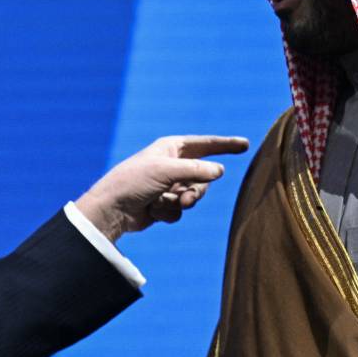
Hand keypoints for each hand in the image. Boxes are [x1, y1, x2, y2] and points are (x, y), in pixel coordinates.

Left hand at [75, 135, 248, 242]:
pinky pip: (180, 210)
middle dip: (196, 191)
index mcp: (170, 148)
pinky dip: (169, 212)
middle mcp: (171, 165)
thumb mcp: (166, 170)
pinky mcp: (164, 204)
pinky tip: (152, 211)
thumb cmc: (134, 182)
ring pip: (193, 196)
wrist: (112, 209)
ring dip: (181, 203)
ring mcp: (168, 185)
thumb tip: (220, 171)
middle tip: (185, 198)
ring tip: (163, 203)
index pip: (204, 144)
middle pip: (203, 178)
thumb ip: (196, 170)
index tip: (245, 144)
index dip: (225, 144)